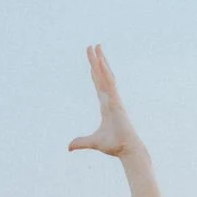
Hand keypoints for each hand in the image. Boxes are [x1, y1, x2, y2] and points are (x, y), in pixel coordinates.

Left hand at [67, 43, 142, 157]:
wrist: (127, 149)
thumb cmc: (114, 145)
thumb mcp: (93, 142)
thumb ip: (81, 142)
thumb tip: (69, 147)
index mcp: (106, 106)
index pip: (98, 86)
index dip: (95, 73)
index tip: (92, 63)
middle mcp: (110, 99)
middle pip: (102, 76)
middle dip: (97, 61)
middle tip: (92, 46)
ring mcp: (114, 99)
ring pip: (106, 75)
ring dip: (100, 60)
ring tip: (96, 46)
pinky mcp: (116, 101)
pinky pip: (109, 83)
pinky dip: (105, 72)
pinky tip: (100, 61)